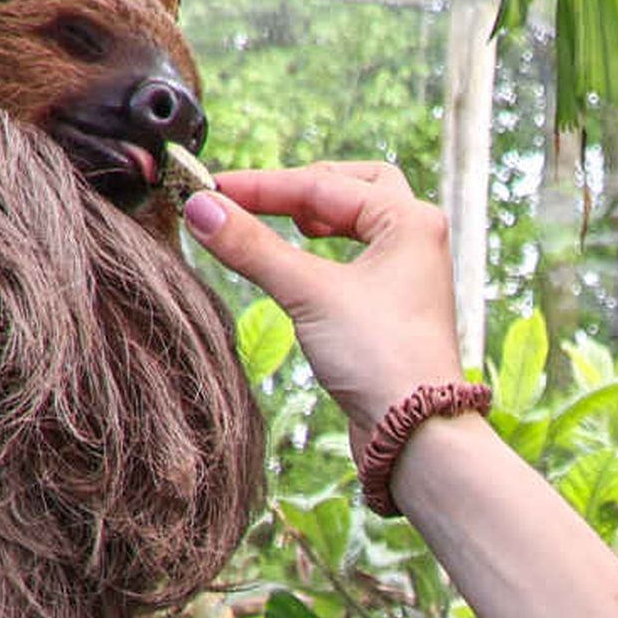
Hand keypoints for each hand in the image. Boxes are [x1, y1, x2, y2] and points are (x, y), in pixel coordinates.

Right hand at [178, 160, 462, 432]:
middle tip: (255, 198)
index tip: (211, 190)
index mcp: (409, 220)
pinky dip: (326, 251)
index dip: (261, 186)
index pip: (323, 185)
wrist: (415, 433)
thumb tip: (201, 208)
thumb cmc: (381, 358)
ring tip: (282, 223)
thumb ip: (252, 247)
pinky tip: (302, 266)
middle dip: (301, 189)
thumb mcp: (308, 294)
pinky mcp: (396, 307)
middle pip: (353, 188)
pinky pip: (357, 257)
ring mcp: (409, 273)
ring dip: (317, 217)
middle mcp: (416, 239)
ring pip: (358, 222)